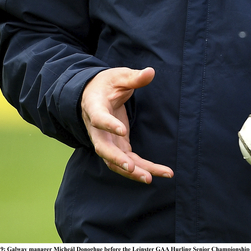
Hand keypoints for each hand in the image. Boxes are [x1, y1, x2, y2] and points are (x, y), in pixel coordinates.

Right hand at [80, 66, 173, 183]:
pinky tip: (158, 174)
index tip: (122, 130)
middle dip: (118, 160)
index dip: (109, 125)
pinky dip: (141, 169)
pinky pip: (128, 162)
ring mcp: (107, 141)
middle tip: (132, 168)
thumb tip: (151, 72)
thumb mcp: (119, 76)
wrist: (93, 95)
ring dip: (133, 171)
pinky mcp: (117, 146)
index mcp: (94, 107)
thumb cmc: (106, 84)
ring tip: (150, 178)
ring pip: (116, 161)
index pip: (99, 119)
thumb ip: (134, 77)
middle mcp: (97, 130)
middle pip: (104, 149)